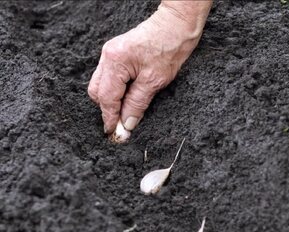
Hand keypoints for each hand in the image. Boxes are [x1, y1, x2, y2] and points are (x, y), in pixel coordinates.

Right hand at [88, 4, 206, 133]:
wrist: (176, 26)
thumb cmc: (169, 48)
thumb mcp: (154, 81)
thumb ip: (137, 103)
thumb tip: (127, 123)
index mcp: (115, 62)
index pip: (106, 97)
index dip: (110, 117)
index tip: (114, 133)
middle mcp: (107, 56)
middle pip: (98, 91)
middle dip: (107, 109)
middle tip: (121, 125)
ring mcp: (110, 54)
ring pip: (102, 85)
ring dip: (112, 100)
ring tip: (126, 113)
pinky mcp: (117, 54)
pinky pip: (110, 77)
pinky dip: (116, 90)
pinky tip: (128, 98)